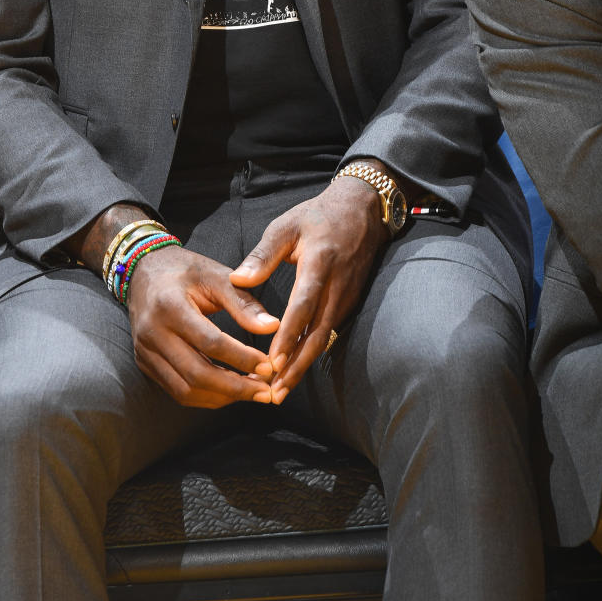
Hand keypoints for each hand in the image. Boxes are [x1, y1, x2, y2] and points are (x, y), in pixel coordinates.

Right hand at [126, 245, 280, 408]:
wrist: (143, 270)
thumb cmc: (185, 270)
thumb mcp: (215, 275)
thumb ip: (243, 303)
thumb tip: (273, 327)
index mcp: (169, 306)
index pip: (210, 342)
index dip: (242, 358)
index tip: (269, 366)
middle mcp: (152, 333)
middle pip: (197, 374)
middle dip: (235, 388)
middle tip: (266, 391)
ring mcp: (145, 352)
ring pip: (185, 390)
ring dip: (222, 397)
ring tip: (252, 393)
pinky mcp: (145, 363)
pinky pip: (177, 391)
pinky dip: (206, 396)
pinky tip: (228, 391)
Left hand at [230, 175, 389, 401]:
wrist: (362, 209)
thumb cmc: (318, 215)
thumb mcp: (287, 225)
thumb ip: (263, 254)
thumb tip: (238, 279)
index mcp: (319, 265)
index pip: (303, 307)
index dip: (288, 336)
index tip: (272, 361)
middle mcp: (337, 287)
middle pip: (317, 334)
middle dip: (297, 366)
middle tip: (276, 392)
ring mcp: (347, 296)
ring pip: (325, 338)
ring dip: (304, 364)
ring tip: (282, 388)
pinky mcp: (349, 302)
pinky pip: (330, 331)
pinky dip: (312, 351)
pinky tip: (296, 366)